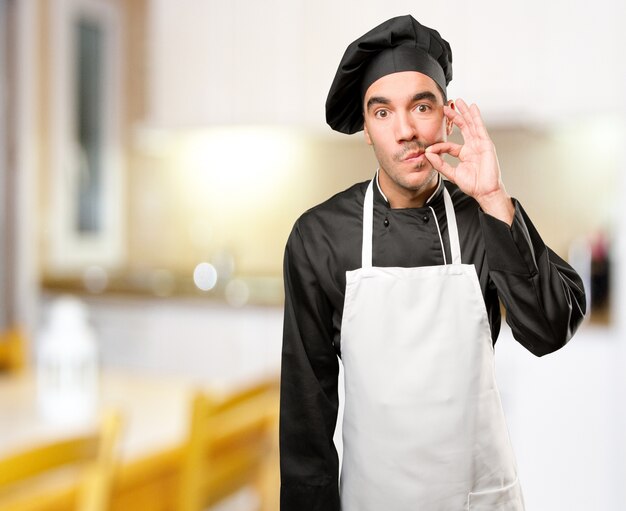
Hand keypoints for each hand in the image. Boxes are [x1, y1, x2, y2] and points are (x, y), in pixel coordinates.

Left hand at [424, 98, 513, 224]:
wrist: (485, 191)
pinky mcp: (486, 144)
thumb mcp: (452, 173)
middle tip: (446, 107)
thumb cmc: (473, 185)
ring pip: (471, 124)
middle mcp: (473, 147)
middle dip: (455, 117)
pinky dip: (476, 117)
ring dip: (465, 112)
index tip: (430, 148)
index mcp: (465, 154)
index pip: (450, 145)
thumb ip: (440, 164)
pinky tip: (473, 108)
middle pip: (463, 128)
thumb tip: (428, 154)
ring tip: (459, 102)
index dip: (439, 145)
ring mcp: (480, 144)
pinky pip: (480, 127)